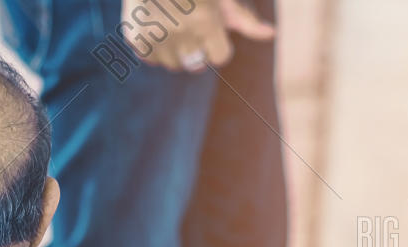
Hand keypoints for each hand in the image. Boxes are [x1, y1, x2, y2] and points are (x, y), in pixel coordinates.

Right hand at [121, 0, 273, 72]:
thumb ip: (244, 19)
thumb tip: (272, 33)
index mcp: (205, 21)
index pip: (221, 57)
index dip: (218, 42)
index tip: (211, 26)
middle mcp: (180, 33)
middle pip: (196, 65)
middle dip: (197, 47)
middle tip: (190, 21)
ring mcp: (155, 38)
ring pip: (173, 64)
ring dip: (176, 50)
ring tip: (172, 23)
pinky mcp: (135, 39)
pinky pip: (151, 59)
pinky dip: (154, 47)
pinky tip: (156, 24)